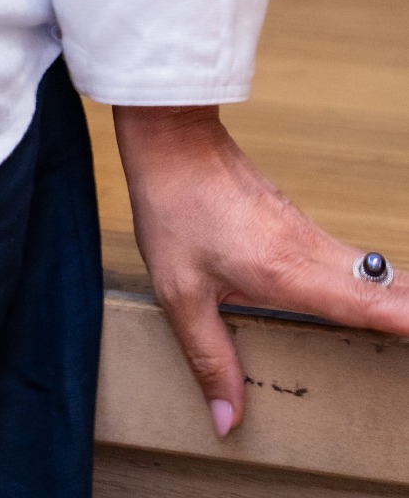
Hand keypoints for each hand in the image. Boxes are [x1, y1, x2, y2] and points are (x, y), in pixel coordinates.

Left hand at [114, 104, 408, 439]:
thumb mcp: (179, 293)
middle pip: (380, 286)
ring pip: (368, 270)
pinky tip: (375, 298)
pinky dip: (372, 281)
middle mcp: (306, 249)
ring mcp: (306, 231)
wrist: (172, 140)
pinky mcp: (298, 222)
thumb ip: (208, 357)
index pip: (360, 301)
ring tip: (407, 322)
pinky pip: (347, 259)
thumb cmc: (173, 207)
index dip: (400, 317)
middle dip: (408, 310)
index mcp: (283, 270)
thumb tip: (227, 418)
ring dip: (396, 297)